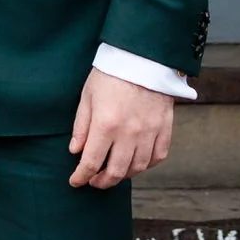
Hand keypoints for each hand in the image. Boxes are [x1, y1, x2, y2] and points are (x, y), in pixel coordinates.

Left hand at [68, 69, 175, 188]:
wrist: (143, 57)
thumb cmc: (111, 74)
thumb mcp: (88, 96)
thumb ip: (81, 126)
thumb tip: (75, 152)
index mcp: (106, 124)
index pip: (91, 162)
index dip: (81, 176)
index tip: (75, 181)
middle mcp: (129, 133)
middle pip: (116, 171)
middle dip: (101, 182)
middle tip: (93, 181)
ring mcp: (149, 132)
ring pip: (137, 168)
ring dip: (123, 176)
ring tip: (113, 173)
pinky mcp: (164, 127)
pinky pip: (158, 156)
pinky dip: (146, 165)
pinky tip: (136, 163)